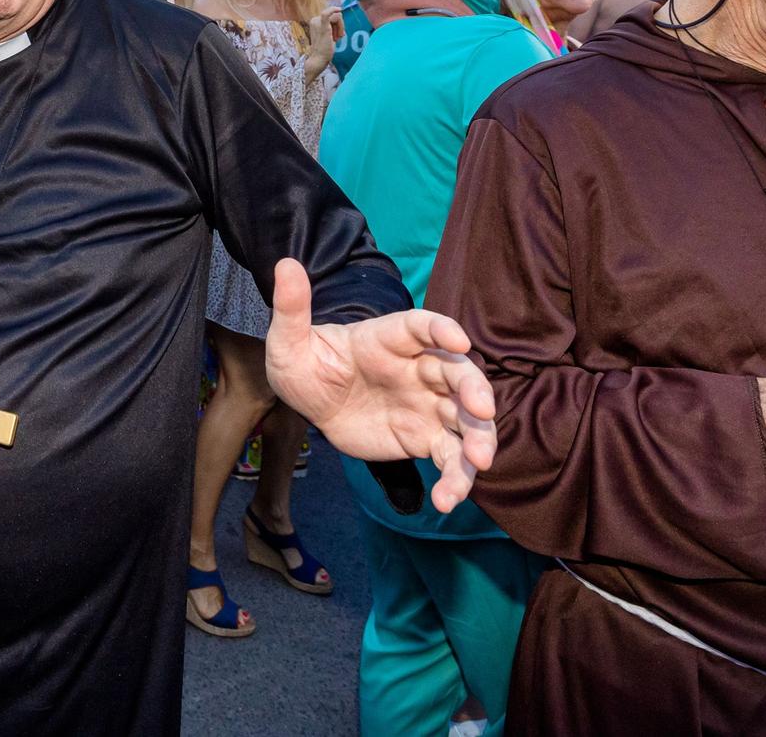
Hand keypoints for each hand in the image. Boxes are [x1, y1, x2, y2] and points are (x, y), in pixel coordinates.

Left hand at [264, 259, 496, 512]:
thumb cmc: (306, 363)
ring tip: (476, 466)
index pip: (423, 327)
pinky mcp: (425, 438)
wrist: (312, 404)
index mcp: (389, 338)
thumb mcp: (289, 340)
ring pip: (465, 419)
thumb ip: (292, 307)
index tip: (457, 340)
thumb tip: (284, 265)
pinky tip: (446, 501)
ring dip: (479, 439)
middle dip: (475, 389)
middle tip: (481, 410)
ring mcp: (427, 403)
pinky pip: (449, 458)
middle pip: (458, 373)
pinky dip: (455, 479)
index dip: (442, 330)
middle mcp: (418, 368)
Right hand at [304, 13, 342, 82]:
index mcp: (315, 21)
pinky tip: (339, 9)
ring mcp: (317, 22)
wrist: (319, 58)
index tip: (336, 35)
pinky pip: (327, 14)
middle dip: (340, 26)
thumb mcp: (328, 34)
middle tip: (336, 38)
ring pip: (337, 17)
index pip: (332, 16)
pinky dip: (333, 10)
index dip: (338, 24)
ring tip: (335, 39)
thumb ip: (332, 24)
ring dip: (340, 28)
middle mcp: (314, 20)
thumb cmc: (324, 48)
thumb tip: (340, 12)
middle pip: (336, 15)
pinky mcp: (322, 27)